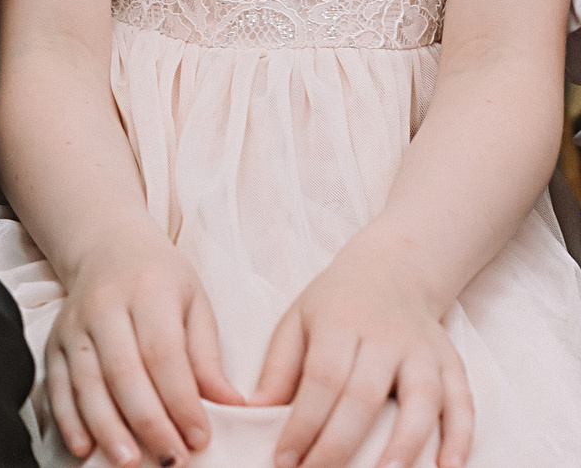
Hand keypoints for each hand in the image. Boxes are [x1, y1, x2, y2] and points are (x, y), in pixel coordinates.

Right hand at [38, 227, 241, 467]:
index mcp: (147, 292)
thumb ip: (207, 356)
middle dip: (148, 422)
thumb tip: (232, 405)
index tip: (201, 438)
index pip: (163, 352)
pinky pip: (56, 385)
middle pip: (123, 371)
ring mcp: (73, 325)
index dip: (181, 400)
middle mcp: (103, 307)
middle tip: (173, 460)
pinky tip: (84, 447)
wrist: (106, 246)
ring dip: (108, 427)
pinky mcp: (52, 343)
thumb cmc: (159, 279)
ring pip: (87, 382)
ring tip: (130, 462)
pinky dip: (68, 419)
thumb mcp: (195, 304)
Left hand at [255, 248, 471, 467]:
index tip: (286, 460)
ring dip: (405, 445)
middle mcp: (386, 339)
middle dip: (341, 444)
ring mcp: (424, 352)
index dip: (304, 423)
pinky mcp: (453, 364)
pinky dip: (461, 437)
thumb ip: (279, 367)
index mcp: (339, 325)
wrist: (393, 270)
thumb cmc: (335, 304)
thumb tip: (255, 411)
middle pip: (364, 396)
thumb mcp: (297, 321)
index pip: (321, 379)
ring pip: (421, 401)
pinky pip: (463, 403)